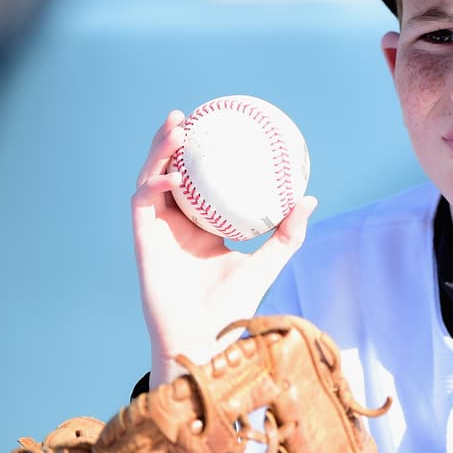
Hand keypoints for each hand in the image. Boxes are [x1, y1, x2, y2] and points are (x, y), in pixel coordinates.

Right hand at [131, 110, 316, 384]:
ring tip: (176, 128)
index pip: (198, 182)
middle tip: (188, 115)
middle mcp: (176, 225)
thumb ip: (287, 233)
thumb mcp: (267, 262)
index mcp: (201, 227)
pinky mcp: (143, 241)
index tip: (216, 126)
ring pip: (151, 180)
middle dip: (171, 142)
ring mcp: (157, 231)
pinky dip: (155, 185)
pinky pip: (143, 204)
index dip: (201, 154)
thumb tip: (310, 198)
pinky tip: (172, 175)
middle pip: (168, 173)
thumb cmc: (234, 305)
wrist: (205, 336)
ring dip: (158, 152)